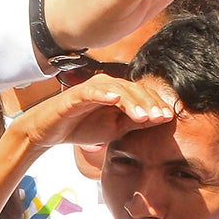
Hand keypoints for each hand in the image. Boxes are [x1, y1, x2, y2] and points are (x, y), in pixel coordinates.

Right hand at [10, 76, 175, 152]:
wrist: (50, 133)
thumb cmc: (82, 128)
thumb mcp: (115, 129)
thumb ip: (135, 122)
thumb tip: (160, 118)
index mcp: (118, 93)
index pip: (141, 94)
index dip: (156, 104)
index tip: (168, 117)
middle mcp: (106, 85)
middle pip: (133, 90)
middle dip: (149, 103)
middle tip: (161, 116)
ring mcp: (91, 88)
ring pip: (117, 90)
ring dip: (132, 102)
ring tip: (144, 115)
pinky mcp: (76, 94)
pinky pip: (92, 91)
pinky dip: (104, 94)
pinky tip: (115, 100)